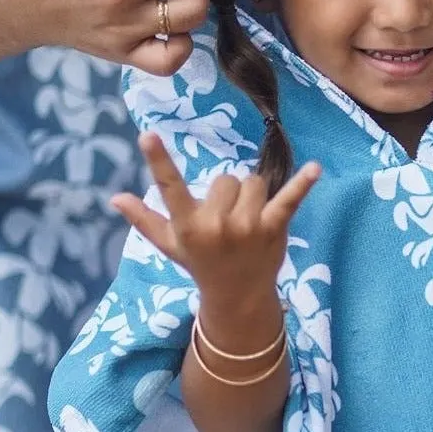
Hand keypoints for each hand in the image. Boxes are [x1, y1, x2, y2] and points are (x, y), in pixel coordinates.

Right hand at [113, 133, 320, 337]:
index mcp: (188, 226)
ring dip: (251, 195)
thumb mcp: (170, 245)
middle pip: (224, 179)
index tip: (147, 134)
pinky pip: (289, 199)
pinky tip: (316, 168)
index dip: (158, 160)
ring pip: (252, 182)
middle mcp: (217, 225)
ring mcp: (248, 226)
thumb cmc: (200, 264)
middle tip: (224, 220)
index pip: (169, 187)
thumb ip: (144, 219)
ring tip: (247, 220)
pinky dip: (303, 184)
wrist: (237, 296)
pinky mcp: (274, 227)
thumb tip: (116, 198)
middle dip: (225, 193)